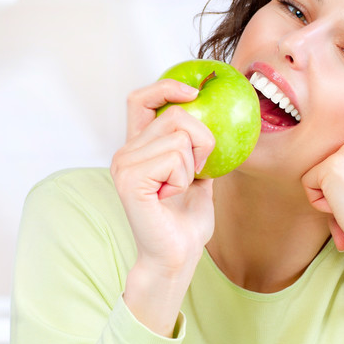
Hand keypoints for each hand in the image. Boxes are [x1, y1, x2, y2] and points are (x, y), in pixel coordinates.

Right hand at [110, 79, 216, 333]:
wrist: (177, 255)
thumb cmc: (185, 222)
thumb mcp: (199, 177)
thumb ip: (198, 150)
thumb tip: (218, 122)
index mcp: (138, 148)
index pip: (141, 100)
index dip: (166, 87)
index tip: (193, 92)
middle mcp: (125, 152)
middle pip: (176, 116)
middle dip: (202, 142)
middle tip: (195, 172)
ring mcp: (124, 165)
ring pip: (180, 138)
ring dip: (191, 167)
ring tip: (177, 190)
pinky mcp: (130, 179)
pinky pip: (174, 160)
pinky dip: (182, 179)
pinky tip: (169, 198)